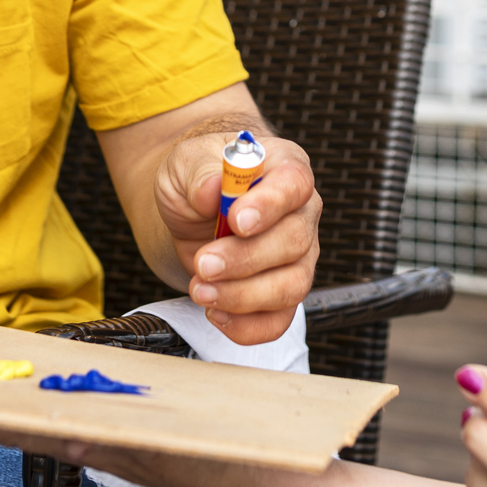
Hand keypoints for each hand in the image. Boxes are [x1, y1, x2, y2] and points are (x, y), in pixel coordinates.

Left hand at [154, 125, 320, 343]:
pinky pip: (279, 320)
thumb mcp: (186, 161)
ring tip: (201, 290)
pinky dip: (246, 325)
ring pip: (292, 286)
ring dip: (243, 296)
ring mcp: (297, 256)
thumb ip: (200, 172)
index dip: (270, 205)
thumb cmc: (198, 178)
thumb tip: (212, 190)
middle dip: (245, 259)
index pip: (294, 183)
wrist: (191, 211)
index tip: (236, 221)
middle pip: (294, 241)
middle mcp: (300, 212)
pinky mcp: (282, 292)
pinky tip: (215, 311)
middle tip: (203, 263)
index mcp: (284, 167)